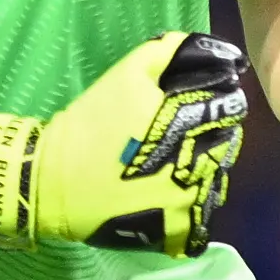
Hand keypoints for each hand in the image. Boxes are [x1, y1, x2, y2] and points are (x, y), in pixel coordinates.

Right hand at [0, 32, 251, 254]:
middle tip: (181, 138)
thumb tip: (209, 49)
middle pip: (228, 143)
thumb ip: (168, 52)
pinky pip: (202, 220)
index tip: (198, 105)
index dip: (218, 101)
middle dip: (211, 136)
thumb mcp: (125, 74)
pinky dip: (193, 209)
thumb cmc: (89, 123)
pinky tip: (171, 197)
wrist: (51, 180)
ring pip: (218, 180)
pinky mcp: (176, 230)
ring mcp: (188, 200)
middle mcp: (196, 160)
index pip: (229, 106)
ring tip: (174, 167)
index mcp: (187, 120)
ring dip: (205, 172)